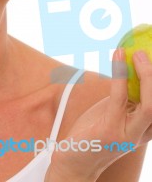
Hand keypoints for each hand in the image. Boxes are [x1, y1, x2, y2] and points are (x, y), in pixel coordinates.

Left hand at [45, 48, 151, 181]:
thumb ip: (125, 99)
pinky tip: (118, 57)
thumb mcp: (113, 114)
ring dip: (146, 75)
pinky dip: (120, 74)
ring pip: (149, 104)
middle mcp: (141, 133)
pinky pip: (120, 97)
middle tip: (146, 54)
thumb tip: (128, 70)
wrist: (73, 162)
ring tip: (138, 54)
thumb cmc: (92, 135)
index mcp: (145, 129)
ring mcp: (128, 134)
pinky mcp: (110, 129)